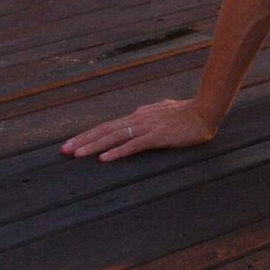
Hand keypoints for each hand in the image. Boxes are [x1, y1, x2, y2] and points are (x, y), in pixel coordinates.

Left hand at [61, 98, 217, 162]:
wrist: (206, 111)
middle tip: (63, 151)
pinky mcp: (157, 136)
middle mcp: (138, 119)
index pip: (108, 126)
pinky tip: (104, 158)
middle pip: (105, 130)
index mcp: (138, 115)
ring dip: (93, 146)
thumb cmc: (187, 112)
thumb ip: (148, 114)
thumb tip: (136, 114)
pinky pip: (133, 145)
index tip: (71, 143)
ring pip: (114, 137)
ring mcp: (147, 127)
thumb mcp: (162, 111)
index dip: (88, 135)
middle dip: (82, 140)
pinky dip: (117, 151)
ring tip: (76, 154)